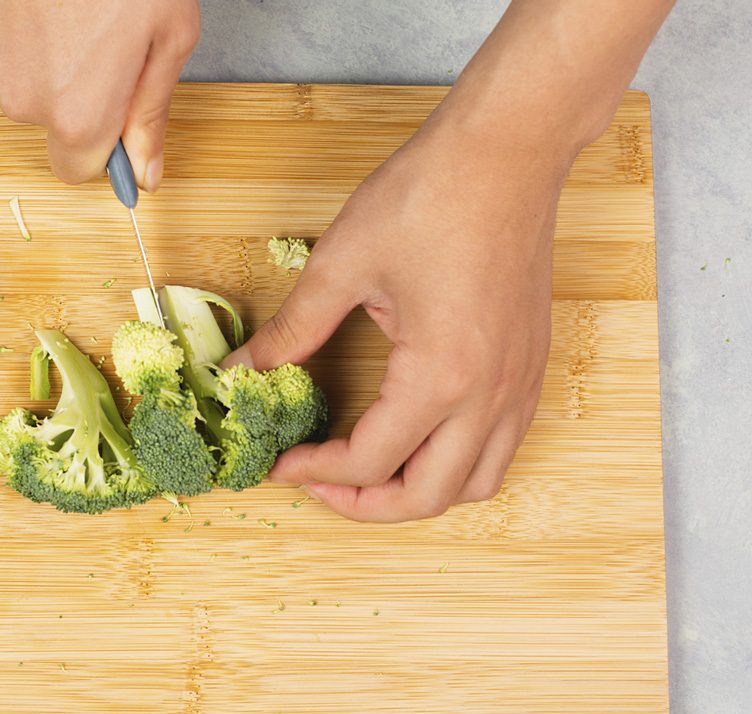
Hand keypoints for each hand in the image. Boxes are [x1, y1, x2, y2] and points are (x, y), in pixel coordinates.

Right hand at [0, 0, 199, 189]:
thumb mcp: (169, 36)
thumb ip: (150, 114)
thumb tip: (145, 174)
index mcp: (78, 115)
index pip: (76, 169)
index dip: (98, 142)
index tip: (111, 108)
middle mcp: (21, 100)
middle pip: (45, 118)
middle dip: (71, 87)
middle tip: (97, 30)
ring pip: (13, 77)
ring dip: (37, 52)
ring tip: (63, 3)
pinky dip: (5, 23)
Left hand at [225, 114, 571, 521]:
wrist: (509, 150)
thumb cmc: (431, 196)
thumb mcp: (342, 264)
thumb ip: (291, 330)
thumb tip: (242, 369)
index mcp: (439, 376)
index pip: (368, 461)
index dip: (313, 472)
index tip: (278, 462)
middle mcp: (488, 396)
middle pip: (424, 498)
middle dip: (362, 506)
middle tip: (315, 483)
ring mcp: (517, 385)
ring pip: (473, 484)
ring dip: (414, 493)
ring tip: (365, 473)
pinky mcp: (528, 368)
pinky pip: (499, 448)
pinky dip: (455, 464)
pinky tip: (416, 438)